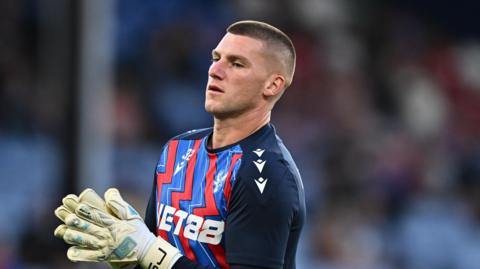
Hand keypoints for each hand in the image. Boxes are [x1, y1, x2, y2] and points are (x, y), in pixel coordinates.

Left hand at [54, 188, 181, 268]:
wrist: (145, 251)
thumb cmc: (137, 231)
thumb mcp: (132, 215)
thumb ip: (120, 204)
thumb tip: (108, 192)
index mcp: (115, 224)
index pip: (99, 216)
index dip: (88, 211)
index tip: (77, 205)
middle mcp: (109, 235)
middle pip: (90, 228)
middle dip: (77, 222)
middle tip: (65, 216)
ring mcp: (105, 247)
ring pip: (87, 242)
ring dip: (75, 237)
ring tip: (63, 231)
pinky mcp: (104, 257)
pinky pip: (90, 256)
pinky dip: (80, 255)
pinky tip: (70, 251)